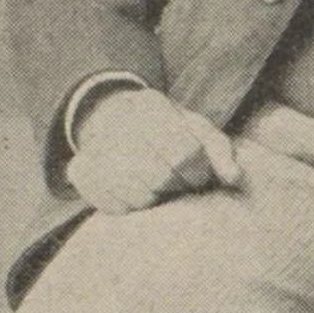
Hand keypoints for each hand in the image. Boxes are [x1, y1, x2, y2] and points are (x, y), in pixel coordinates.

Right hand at [66, 87, 241, 214]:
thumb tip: (235, 178)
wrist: (115, 120)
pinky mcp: (79, 172)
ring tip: (158, 186)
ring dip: (156, 198)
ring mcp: (94, 146)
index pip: (183, 153)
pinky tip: (136, 191)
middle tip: (178, 183)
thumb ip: (220, 151)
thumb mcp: (198, 130)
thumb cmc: (168, 129)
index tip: (198, 176)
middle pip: (160, 176)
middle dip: (176, 186)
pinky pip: (113, 207)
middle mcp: (118, 122)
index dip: (197, 172)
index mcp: (151, 105)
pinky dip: (130, 206)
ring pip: (137, 195)